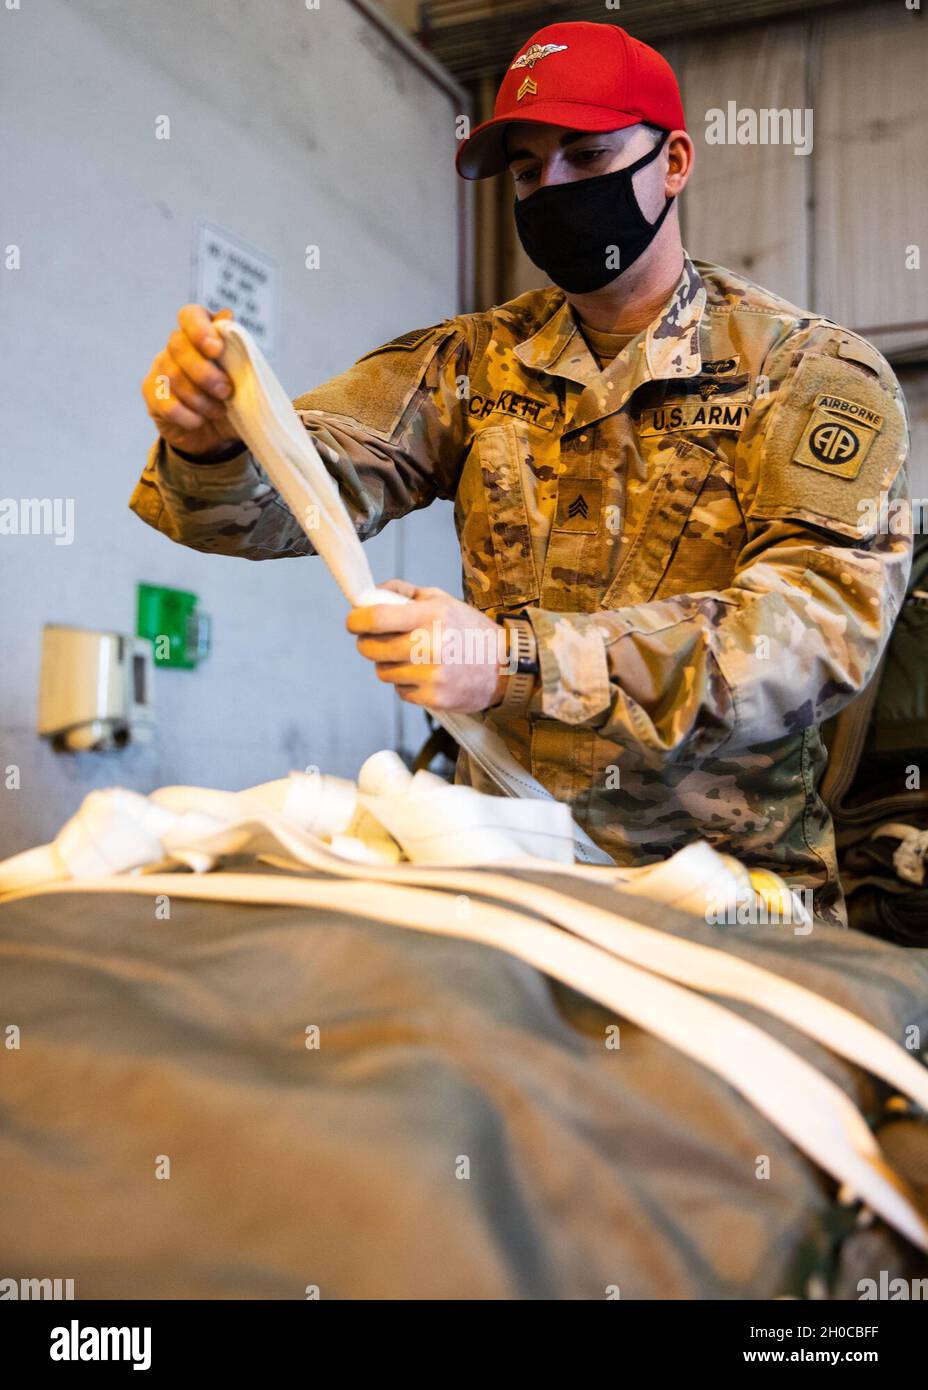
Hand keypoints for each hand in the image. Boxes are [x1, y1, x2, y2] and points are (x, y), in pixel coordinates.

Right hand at [141, 305, 241, 457]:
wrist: (217, 436)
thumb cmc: (234, 401)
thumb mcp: (245, 379)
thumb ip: (238, 349)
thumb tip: (227, 315)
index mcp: (202, 334)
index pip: (190, 316)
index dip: (200, 329)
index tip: (216, 349)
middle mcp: (178, 346)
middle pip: (178, 346)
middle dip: (205, 373)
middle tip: (226, 392)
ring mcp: (161, 368)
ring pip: (173, 376)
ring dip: (200, 399)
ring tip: (218, 411)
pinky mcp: (153, 394)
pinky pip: (165, 402)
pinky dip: (187, 415)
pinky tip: (199, 421)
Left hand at [347, 580, 508, 711]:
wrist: (507, 667)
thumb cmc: (470, 630)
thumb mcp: (444, 601)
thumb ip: (405, 594)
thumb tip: (369, 595)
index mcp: (432, 615)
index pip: (376, 618)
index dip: (356, 620)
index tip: (353, 622)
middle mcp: (431, 645)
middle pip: (371, 648)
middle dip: (367, 643)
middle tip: (377, 641)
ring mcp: (432, 675)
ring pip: (383, 672)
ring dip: (389, 665)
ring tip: (411, 658)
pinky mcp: (434, 698)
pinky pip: (400, 691)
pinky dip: (406, 684)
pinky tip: (425, 676)